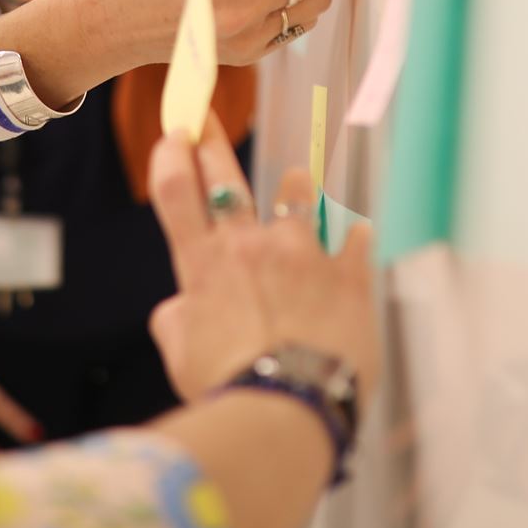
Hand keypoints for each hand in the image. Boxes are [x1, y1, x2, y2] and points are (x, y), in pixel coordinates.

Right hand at [145, 115, 378, 404]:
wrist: (289, 408)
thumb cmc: (228, 387)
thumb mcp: (180, 354)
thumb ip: (178, 318)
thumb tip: (183, 307)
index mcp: (203, 266)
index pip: (177, 192)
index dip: (172, 156)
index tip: (174, 133)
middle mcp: (250, 246)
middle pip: (225, 179)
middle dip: (210, 145)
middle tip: (204, 118)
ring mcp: (303, 253)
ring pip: (297, 194)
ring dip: (292, 189)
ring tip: (295, 185)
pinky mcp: (349, 272)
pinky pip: (355, 237)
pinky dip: (351, 238)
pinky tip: (355, 237)